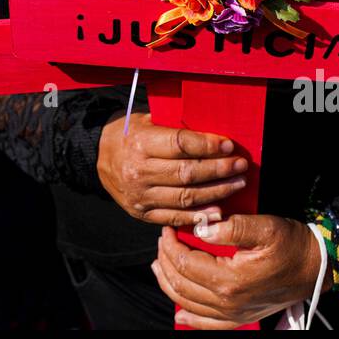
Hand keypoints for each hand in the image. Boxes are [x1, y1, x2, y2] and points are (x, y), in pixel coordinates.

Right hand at [96, 112, 248, 226]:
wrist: (98, 156)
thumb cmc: (129, 133)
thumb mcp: (147, 121)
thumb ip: (175, 128)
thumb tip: (214, 135)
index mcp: (140, 143)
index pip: (181, 145)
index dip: (208, 146)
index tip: (229, 146)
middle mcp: (139, 171)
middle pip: (187, 173)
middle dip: (219, 170)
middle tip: (240, 165)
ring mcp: (140, 195)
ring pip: (186, 197)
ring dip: (217, 192)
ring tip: (237, 184)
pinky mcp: (142, 213)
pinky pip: (175, 217)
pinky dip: (199, 216)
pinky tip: (219, 210)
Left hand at [151, 217, 325, 329]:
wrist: (316, 267)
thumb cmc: (291, 245)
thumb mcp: (265, 226)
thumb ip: (231, 227)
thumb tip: (200, 229)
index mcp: (231, 280)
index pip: (186, 263)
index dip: (171, 245)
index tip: (167, 229)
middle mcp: (229, 302)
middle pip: (182, 284)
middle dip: (166, 261)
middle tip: (162, 242)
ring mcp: (234, 314)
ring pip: (188, 303)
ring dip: (169, 284)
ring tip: (160, 266)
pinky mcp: (241, 319)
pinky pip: (208, 325)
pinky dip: (190, 318)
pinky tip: (180, 312)